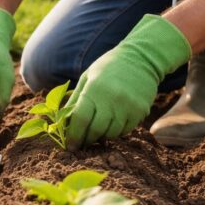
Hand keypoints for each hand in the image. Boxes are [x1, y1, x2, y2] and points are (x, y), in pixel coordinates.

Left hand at [66, 15, 191, 148]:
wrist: (141, 58)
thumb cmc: (108, 67)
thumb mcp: (87, 77)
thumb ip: (75, 99)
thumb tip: (62, 122)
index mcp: (95, 88)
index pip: (81, 119)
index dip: (74, 135)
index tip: (70, 146)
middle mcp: (112, 98)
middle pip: (96, 130)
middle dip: (86, 140)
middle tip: (81, 144)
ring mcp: (129, 105)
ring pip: (111, 133)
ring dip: (101, 137)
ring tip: (96, 133)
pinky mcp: (141, 111)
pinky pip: (125, 130)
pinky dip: (116, 132)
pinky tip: (112, 125)